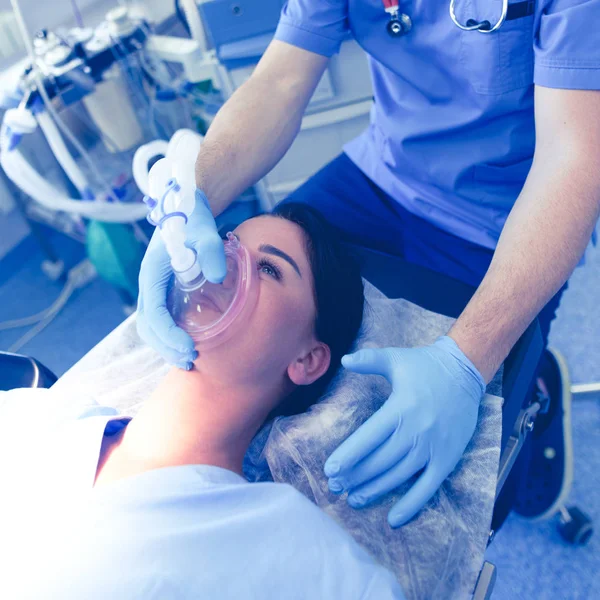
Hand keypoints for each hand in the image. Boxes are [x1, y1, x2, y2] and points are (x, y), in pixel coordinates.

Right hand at [137, 189, 226, 368]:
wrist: (187, 206)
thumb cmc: (193, 218)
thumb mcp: (204, 230)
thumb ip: (211, 250)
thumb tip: (219, 278)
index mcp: (152, 272)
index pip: (153, 312)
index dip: (168, 334)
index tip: (189, 347)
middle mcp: (149, 283)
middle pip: (148, 326)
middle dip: (166, 347)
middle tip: (191, 360)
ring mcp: (155, 289)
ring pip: (152, 327)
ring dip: (166, 346)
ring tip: (189, 360)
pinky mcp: (164, 291)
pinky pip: (161, 320)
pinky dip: (170, 337)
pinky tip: (188, 345)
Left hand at [324, 336, 484, 526]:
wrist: (465, 372)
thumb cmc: (425, 365)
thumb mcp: (395, 358)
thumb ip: (369, 360)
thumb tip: (345, 360)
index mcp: (400, 408)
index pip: (368, 437)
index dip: (349, 455)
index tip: (330, 470)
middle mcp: (416, 431)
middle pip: (380, 461)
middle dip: (355, 476)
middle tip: (335, 487)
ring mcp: (433, 447)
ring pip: (399, 476)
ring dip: (375, 490)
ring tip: (354, 498)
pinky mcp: (447, 458)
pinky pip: (428, 487)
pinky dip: (412, 505)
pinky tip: (393, 519)